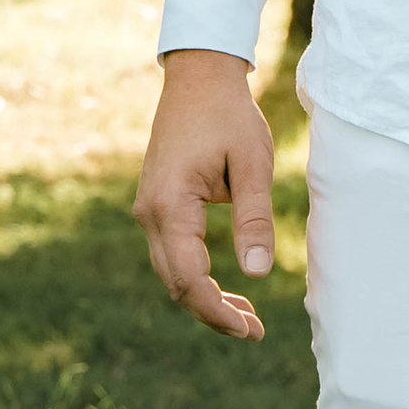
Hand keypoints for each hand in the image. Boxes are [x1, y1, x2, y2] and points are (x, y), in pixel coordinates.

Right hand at [132, 48, 276, 340]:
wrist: (198, 78)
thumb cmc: (229, 116)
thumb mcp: (252, 164)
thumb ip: (254, 218)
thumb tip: (259, 273)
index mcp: (170, 206)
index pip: (188, 279)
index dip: (217, 312)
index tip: (251, 329)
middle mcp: (150, 213)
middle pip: (175, 283)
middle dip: (213, 313)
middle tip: (255, 331)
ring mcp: (149, 209)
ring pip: (171, 271)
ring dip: (205, 297)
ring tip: (248, 316)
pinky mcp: (157, 205)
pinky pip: (172, 253)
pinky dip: (197, 275)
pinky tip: (227, 287)